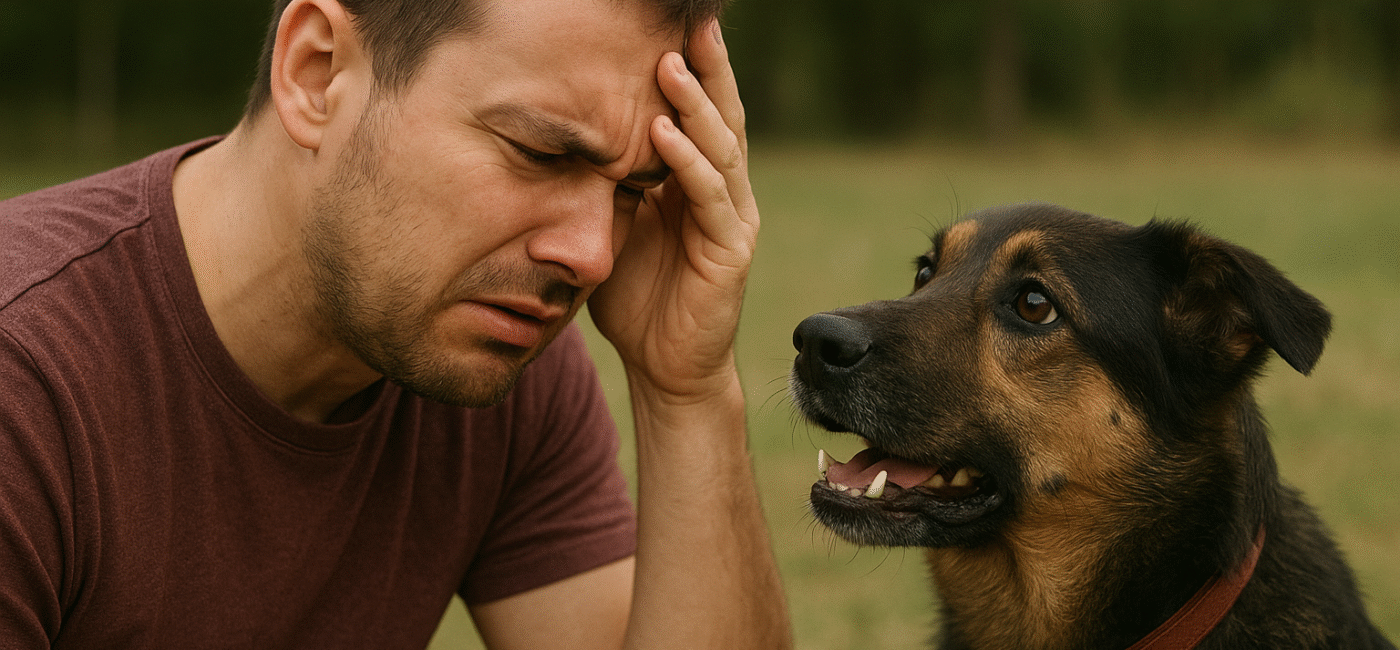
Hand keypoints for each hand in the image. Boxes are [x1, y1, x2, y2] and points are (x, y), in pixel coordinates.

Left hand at [588, 19, 755, 401]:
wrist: (664, 366)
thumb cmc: (637, 296)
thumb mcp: (614, 224)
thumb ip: (607, 182)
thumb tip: (566, 136)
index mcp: (695, 180)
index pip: (696, 112)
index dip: (689, 69)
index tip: (667, 26)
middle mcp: (722, 190)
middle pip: (719, 114)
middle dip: (705, 67)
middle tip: (691, 21)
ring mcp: (732, 218)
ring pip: (720, 147)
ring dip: (695, 105)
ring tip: (670, 65)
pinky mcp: (731, 251)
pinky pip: (711, 198)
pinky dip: (689, 164)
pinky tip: (665, 135)